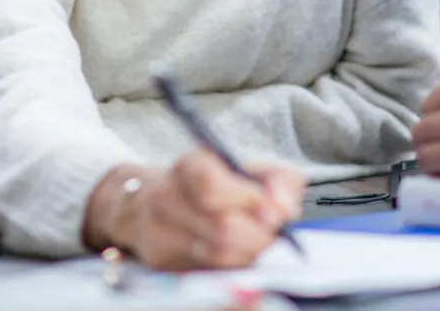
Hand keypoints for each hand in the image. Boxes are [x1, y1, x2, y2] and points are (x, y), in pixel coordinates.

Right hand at [83, 151, 304, 270]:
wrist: (173, 204)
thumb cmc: (224, 187)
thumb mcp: (256, 171)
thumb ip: (280, 181)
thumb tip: (282, 210)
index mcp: (191, 166)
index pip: (212, 187)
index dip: (248, 203)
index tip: (275, 216)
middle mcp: (166, 195)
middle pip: (219, 228)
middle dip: (258, 238)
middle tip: (275, 240)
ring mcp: (157, 230)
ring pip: (214, 255)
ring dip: (247, 256)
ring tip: (259, 248)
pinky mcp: (159, 260)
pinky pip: (204, 273)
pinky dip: (230, 271)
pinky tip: (238, 260)